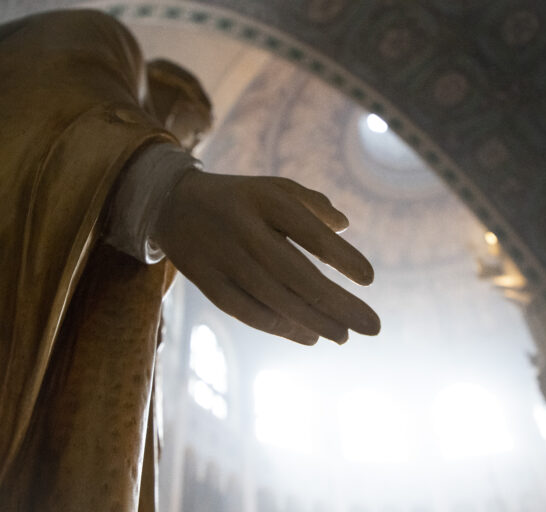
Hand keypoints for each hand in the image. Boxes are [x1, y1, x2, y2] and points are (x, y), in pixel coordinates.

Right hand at [154, 170, 380, 344]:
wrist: (173, 204)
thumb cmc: (240, 198)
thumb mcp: (274, 188)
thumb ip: (311, 203)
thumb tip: (345, 225)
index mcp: (265, 200)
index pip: (309, 232)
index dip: (341, 257)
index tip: (370, 279)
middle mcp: (243, 229)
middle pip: (295, 274)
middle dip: (337, 304)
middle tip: (372, 327)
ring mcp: (222, 258)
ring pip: (273, 299)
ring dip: (313, 322)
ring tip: (344, 337)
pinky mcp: (207, 282)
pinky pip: (247, 311)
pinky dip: (280, 328)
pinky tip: (309, 337)